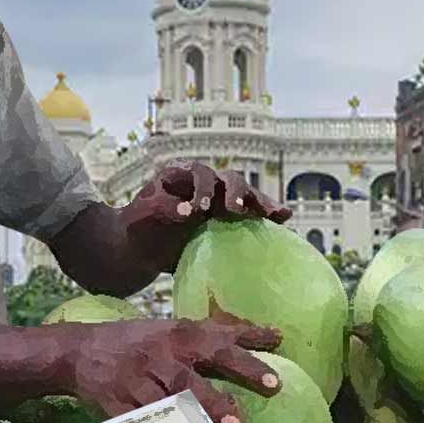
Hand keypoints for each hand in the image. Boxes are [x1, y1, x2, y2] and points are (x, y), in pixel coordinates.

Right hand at [55, 318, 280, 422]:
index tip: (276, 376)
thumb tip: (275, 337)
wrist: (79, 351)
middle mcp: (161, 357)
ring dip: (198, 421)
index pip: (219, 343)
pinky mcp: (117, 405)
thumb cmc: (138, 341)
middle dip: (220, 397)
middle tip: (248, 414)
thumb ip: (222, 334)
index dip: (247, 358)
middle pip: (194, 377)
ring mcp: (137, 382)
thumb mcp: (177, 328)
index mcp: (179, 336)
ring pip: (170, 404)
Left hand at [121, 161, 291, 272]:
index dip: (202, 189)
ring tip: (278, 215)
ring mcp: (220, 202)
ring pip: (246, 196)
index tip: (198, 210)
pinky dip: (266, 215)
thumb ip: (164, 210)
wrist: (139, 248)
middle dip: (236, 193)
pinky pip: (250, 215)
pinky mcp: (228, 221)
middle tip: (235, 209)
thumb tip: (189, 214)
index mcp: (184, 175)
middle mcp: (206, 184)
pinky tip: (284, 219)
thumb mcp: (144, 215)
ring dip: (261, 203)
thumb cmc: (139, 227)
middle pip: (229, 180)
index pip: (200, 174)